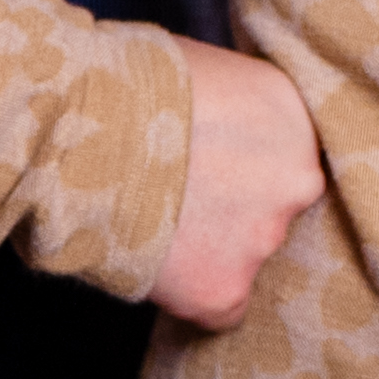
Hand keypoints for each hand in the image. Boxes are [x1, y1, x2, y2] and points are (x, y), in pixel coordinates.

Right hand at [147, 42, 323, 330]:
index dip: (249, 162)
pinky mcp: (224, 291)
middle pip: (275, 207)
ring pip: (245, 255)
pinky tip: (157, 260)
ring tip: (156, 220)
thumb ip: (237, 108)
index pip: (289, 154)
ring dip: (211, 247)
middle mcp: (297, 181)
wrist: (81, 135)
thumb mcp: (206, 71)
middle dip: (236, 206)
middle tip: (184, 194)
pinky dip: (192, 293)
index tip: (216, 162)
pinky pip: (219, 307)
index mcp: (295, 116)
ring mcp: (263, 240)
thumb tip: (225, 125)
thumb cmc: (128, 84)